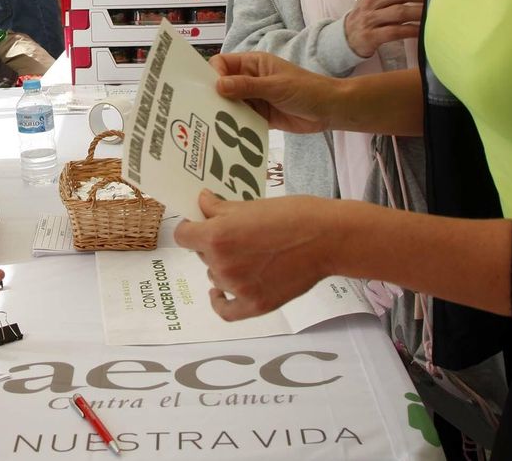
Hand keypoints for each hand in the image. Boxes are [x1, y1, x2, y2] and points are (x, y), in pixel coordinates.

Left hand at [173, 190, 334, 320]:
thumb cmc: (293, 215)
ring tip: (249, 253)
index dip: (190, 228)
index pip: (183, 236)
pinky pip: (226, 310)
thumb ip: (218, 208)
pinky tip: (217, 293)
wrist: (328, 238)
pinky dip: (219, 301)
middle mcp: (222, 265)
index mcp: (217, 237)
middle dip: (212, 244)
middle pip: (202, 255)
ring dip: (223, 266)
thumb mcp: (250, 205)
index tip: (198, 224)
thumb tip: (201, 202)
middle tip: (238, 234)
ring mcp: (238, 288)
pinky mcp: (256, 304)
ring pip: (216, 276)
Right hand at [209, 52, 338, 133]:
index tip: (207, 90)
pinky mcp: (259, 116)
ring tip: (211, 126)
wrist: (330, 110)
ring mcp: (254, 98)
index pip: (223, 63)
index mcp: (253, 64)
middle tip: (202, 111)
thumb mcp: (275, 86)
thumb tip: (218, 86)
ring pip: (230, 104)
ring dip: (223, 113)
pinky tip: (226, 135)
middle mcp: (250, 79)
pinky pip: (241, 120)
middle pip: (223, 85)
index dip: (213, 74)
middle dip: (214, 96)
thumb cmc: (306, 89)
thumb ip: (247, 87)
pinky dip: (235, 126)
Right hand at [344, 0, 424, 58]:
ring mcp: (370, 18)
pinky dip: (411, 30)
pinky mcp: (371, 35)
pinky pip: (396, 31)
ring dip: (419, 13)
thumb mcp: (376, 2)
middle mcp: (371, 1)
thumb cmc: (368, 18)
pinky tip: (422, 32)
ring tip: (434, 15)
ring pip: (400, 12)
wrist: (346, 38)